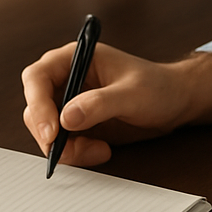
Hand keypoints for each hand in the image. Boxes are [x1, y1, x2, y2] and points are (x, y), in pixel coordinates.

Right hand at [21, 42, 211, 166]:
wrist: (176, 103)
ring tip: (99, 150)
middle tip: (68, 151)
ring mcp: (70, 103)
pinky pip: (63, 144)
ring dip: (66, 147)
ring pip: (46, 130)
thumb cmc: (158, 87)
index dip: (37, 103)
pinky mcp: (78, 124)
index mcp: (75, 58)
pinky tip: (102, 150)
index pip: (37, 77)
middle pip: (35, 107)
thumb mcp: (132, 94)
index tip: (51, 131)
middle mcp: (67, 79)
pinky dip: (76, 153)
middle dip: (49, 133)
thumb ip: (99, 104)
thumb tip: (65, 117)